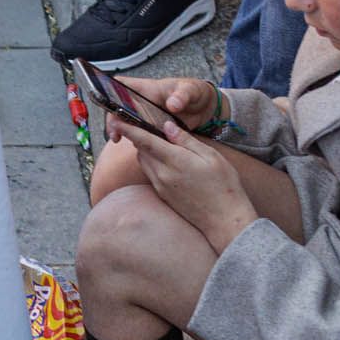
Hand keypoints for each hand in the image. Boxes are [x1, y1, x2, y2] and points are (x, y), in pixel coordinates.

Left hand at [112, 113, 258, 251]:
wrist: (223, 220)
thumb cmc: (223, 186)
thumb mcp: (210, 156)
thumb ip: (186, 140)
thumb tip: (167, 126)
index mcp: (174, 161)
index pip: (144, 140)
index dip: (128, 129)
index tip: (116, 120)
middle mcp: (162, 174)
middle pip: (141, 150)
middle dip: (140, 137)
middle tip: (147, 126)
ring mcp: (161, 187)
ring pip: (144, 162)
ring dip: (146, 150)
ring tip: (160, 142)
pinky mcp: (162, 196)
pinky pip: (150, 174)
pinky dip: (152, 163)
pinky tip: (167, 161)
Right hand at [114, 74, 217, 132]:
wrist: (206, 109)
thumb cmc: (196, 93)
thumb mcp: (192, 91)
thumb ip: (183, 95)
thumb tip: (172, 104)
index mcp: (148, 88)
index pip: (121, 84)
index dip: (110, 90)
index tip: (108, 104)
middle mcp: (143, 101)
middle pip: (118, 106)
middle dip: (112, 118)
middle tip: (114, 131)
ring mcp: (146, 115)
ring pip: (125, 121)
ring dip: (119, 129)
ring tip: (118, 139)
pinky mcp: (151, 129)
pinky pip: (138, 132)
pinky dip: (133, 138)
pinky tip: (134, 146)